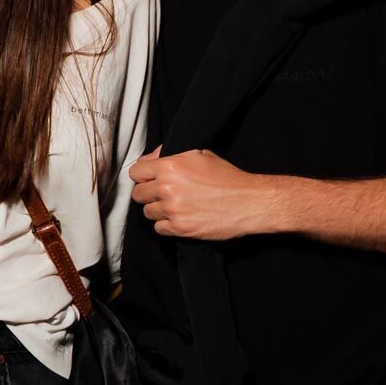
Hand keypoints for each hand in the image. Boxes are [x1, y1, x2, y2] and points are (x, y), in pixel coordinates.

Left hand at [129, 147, 275, 240]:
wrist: (249, 201)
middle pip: (138, 194)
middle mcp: (167, 187)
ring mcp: (172, 209)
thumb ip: (171, 155)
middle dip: (148, 194)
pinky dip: (167, 226)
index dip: (142, 176)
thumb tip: (151, 159)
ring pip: (147, 212)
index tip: (149, 180)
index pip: (135, 172)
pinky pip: (159, 229)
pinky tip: (180, 218)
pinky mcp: (180, 228)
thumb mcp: (200, 155)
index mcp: (169, 166)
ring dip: (158, 210)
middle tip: (163, 195)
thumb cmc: (227, 177)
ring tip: (176, 206)